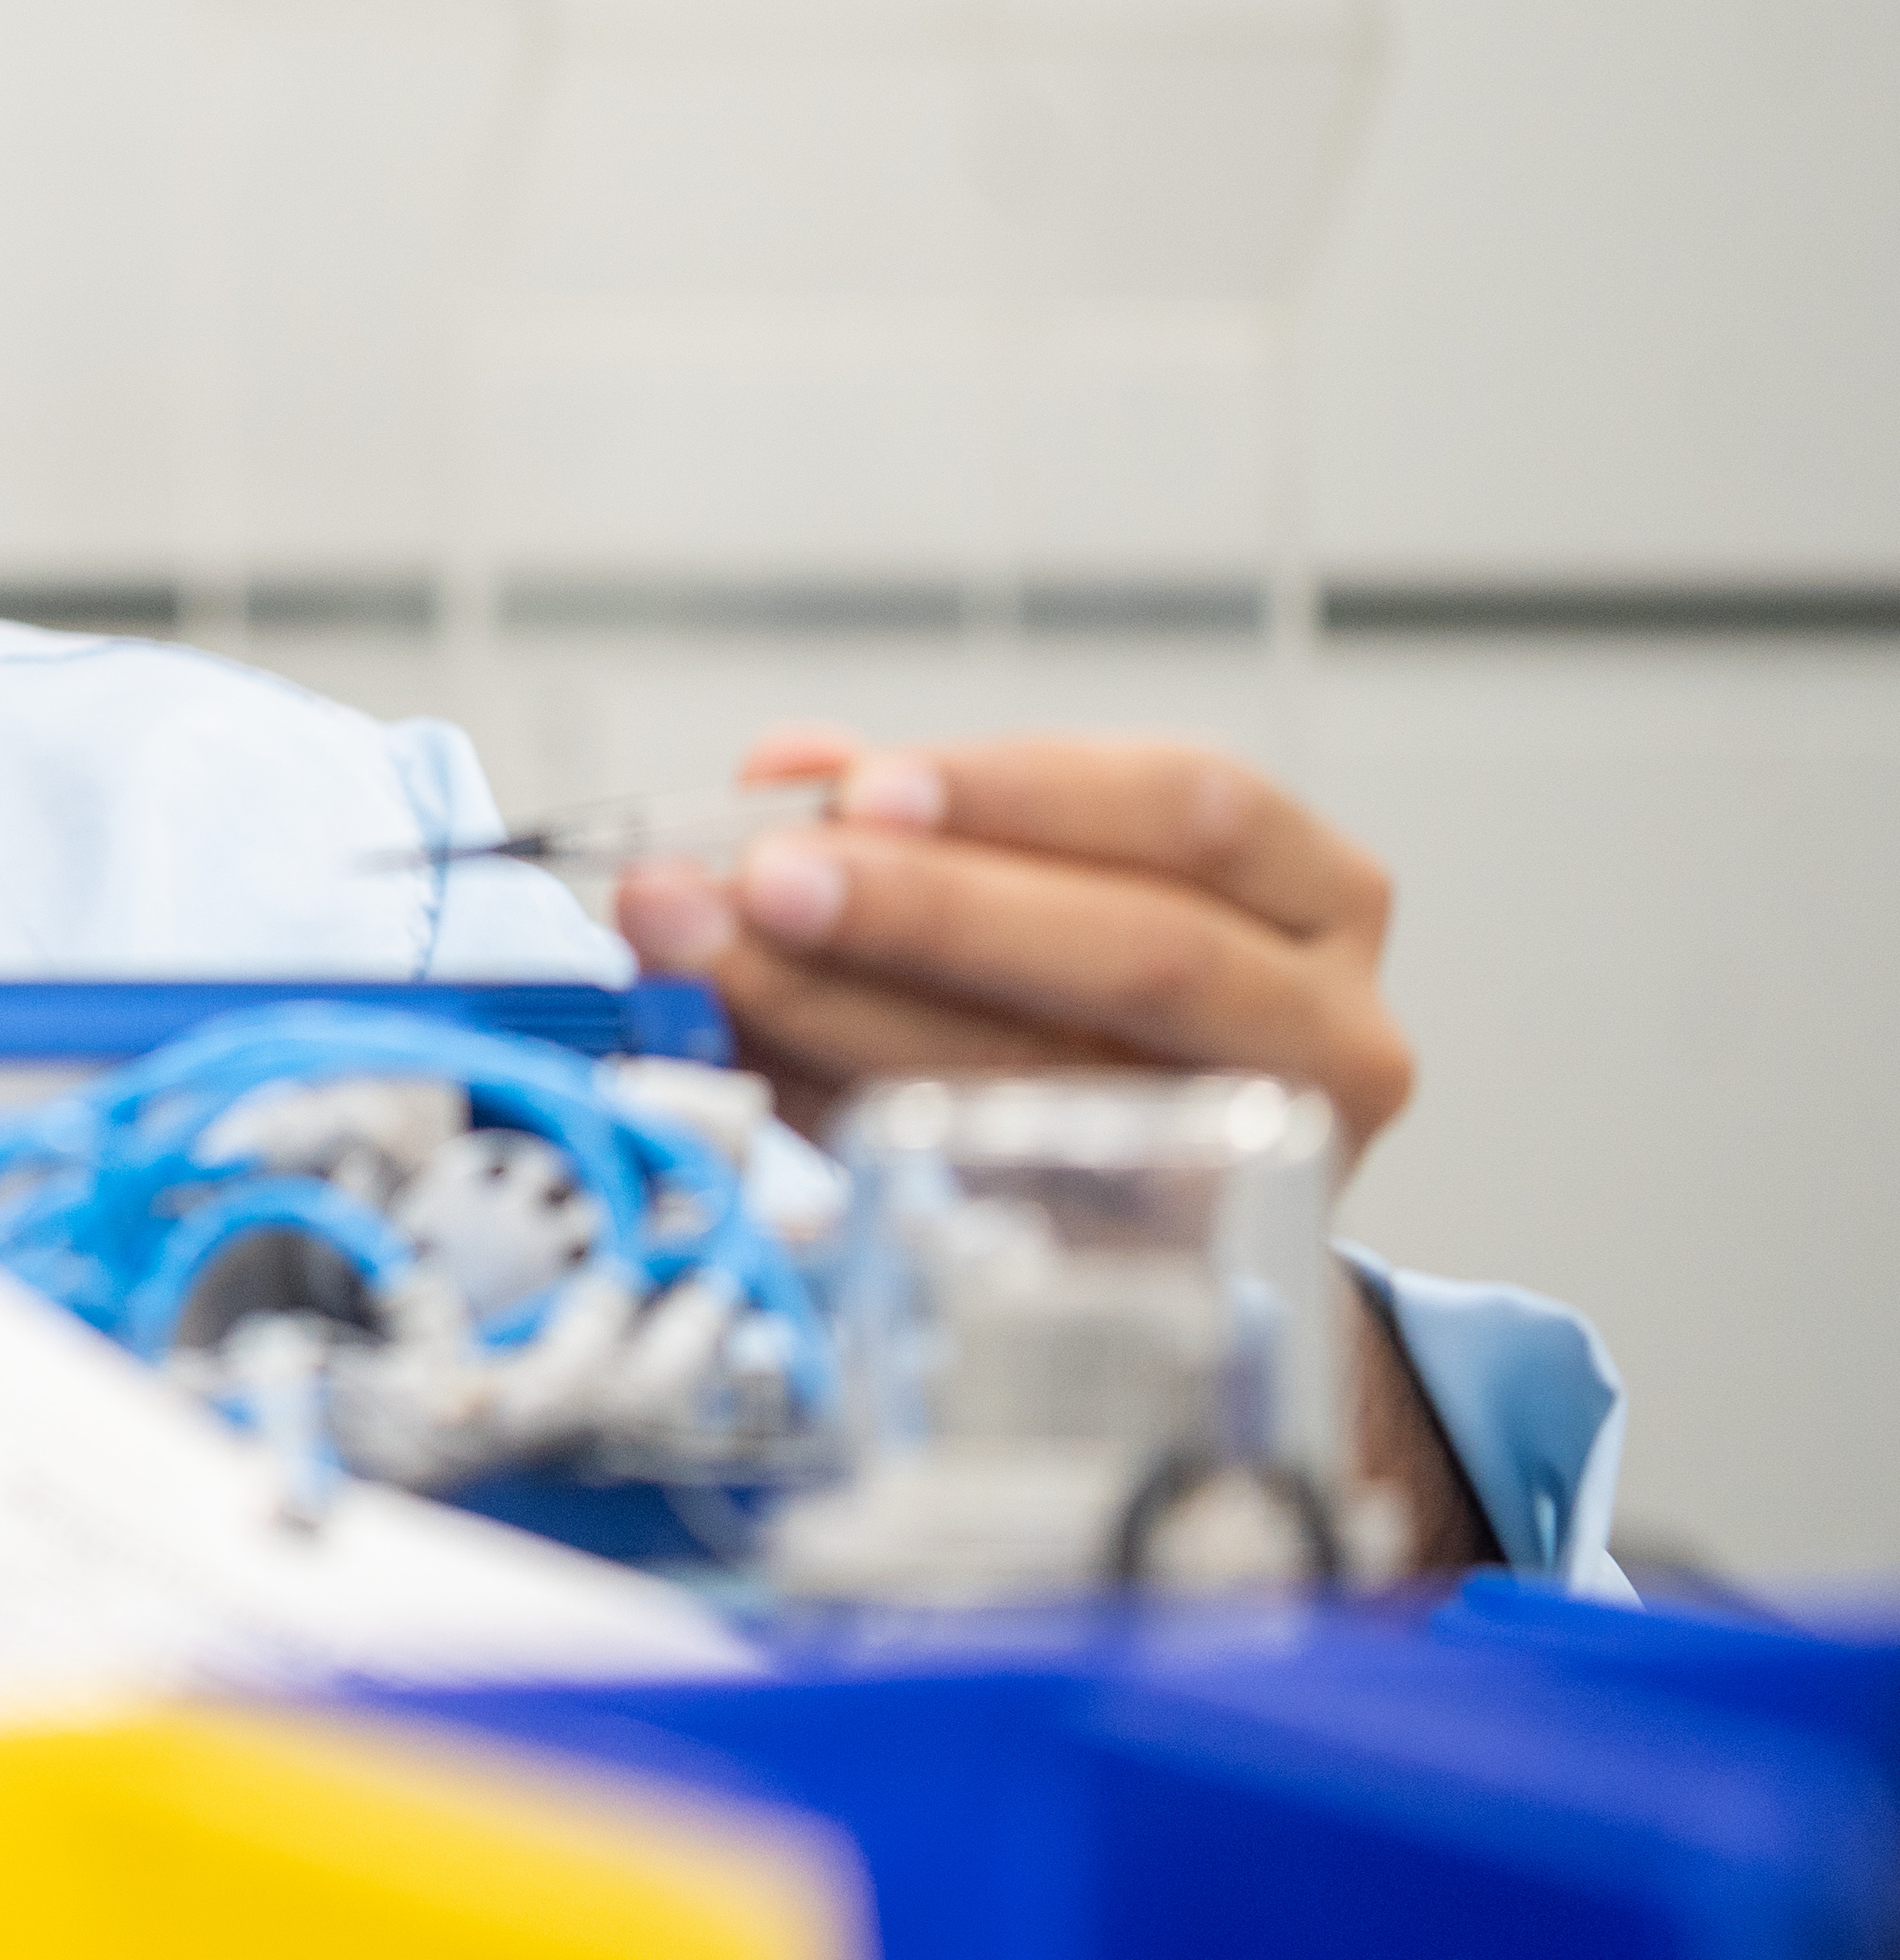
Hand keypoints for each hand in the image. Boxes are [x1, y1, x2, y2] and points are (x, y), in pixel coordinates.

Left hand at [613, 728, 1413, 1159]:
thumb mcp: (1029, 880)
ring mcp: (1264, 1170)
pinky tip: (750, 1057)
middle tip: (756, 882)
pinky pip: (999, 1187)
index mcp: (1317, 895)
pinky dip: (847, 1107)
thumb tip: (784, 767)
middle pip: (1145, 952)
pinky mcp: (1166, 1272)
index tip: (860, 789)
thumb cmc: (1090, 1005)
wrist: (1173, 1205)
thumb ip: (908, 820)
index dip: (1020, 791)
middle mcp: (1330, 1032)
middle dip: (928, 911)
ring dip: (850, 1009)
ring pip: (1058, 1080)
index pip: (1197, 809)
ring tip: (709, 956)